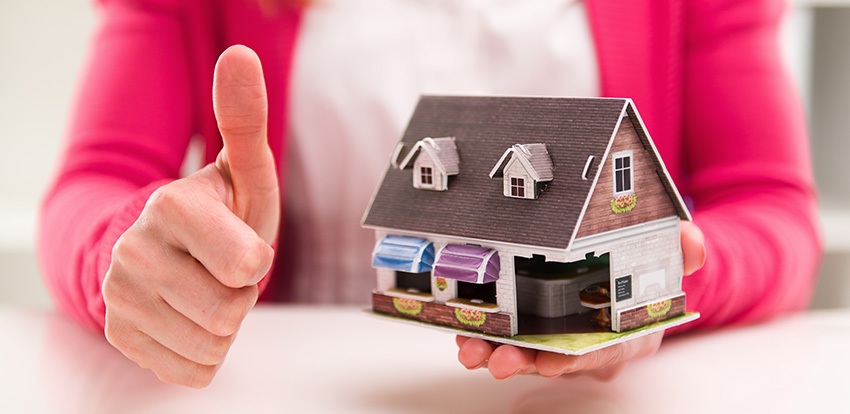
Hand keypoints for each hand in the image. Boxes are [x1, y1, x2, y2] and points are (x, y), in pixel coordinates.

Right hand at [101, 45, 278, 387]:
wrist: (165, 250)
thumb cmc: (218, 212)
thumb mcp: (242, 171)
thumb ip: (244, 121)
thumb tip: (242, 58)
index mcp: (170, 207)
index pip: (247, 265)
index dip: (255, 260)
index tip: (239, 243)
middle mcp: (134, 252)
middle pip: (230, 311)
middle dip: (240, 294)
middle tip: (224, 270)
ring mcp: (121, 299)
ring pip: (213, 344)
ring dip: (224, 323)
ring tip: (207, 288)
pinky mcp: (122, 337)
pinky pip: (193, 369)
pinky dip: (203, 350)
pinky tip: (189, 315)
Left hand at [456, 221, 705, 379]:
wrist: (630, 272)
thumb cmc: (645, 270)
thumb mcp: (669, 256)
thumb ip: (682, 248)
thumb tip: (693, 241)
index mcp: (627, 333)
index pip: (603, 353)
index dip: (576, 361)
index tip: (550, 363)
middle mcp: (590, 343)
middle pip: (556, 359)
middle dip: (524, 361)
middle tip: (496, 359)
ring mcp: (559, 339)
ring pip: (526, 352)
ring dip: (497, 352)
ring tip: (472, 349)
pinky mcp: (532, 328)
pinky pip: (509, 336)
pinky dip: (488, 335)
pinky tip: (466, 332)